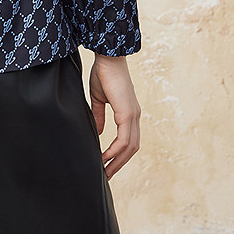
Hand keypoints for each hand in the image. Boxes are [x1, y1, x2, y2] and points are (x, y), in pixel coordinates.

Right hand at [88, 55, 140, 178]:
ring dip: (118, 161)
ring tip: (105, 171)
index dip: (119, 154)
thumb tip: (98, 132)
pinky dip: (115, 150)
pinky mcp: (127, 113)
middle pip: (132, 148)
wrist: (107, 57)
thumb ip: (99, 115)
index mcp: (128, 112)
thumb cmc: (103, 73)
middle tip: (107, 175)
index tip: (106, 164)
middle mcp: (134, 116)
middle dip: (120, 163)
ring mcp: (132, 115)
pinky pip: (124, 139)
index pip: (128, 140)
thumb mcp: (98, 98)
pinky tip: (104, 156)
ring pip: (130, 146)